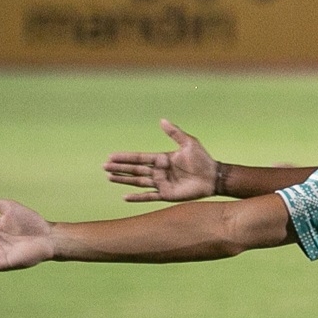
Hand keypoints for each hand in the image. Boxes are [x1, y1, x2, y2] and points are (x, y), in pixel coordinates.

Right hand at [103, 118, 217, 201]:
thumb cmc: (202, 159)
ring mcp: (161, 184)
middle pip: (135, 170)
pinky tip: (125, 197)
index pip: (139, 158)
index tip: (111, 156)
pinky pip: (148, 196)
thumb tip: (161, 120)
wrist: (213, 176)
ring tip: (110, 178)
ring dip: (124, 180)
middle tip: (104, 166)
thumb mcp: (188, 143)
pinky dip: (137, 197)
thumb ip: (174, 132)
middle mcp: (159, 171)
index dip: (125, 157)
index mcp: (162, 159)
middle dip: (120, 168)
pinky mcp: (166, 195)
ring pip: (138, 182)